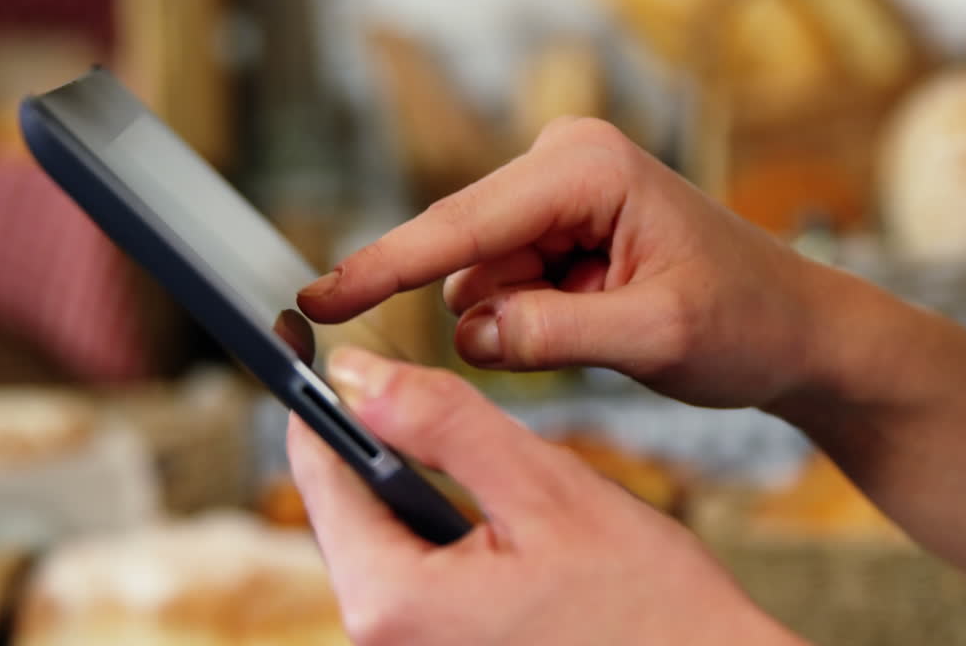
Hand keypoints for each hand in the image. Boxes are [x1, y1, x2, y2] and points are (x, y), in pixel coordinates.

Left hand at [288, 346, 804, 645]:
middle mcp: (385, 642)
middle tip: (440, 400)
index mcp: (392, 602)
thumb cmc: (646, 602)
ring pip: (387, 536)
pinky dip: (446, 528)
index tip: (321, 348)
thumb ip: (442, 424)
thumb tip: (355, 373)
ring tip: (499, 474)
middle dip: (388, 444)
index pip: (320, 474)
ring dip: (424, 486)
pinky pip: (418, 574)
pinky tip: (506, 525)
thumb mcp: (544, 490)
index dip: (319, 399)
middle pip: (348, 508)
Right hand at [298, 118, 858, 408]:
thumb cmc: (746, 320)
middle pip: (463, 250)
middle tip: (572, 338)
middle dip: (491, 311)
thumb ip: (553, 333)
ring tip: (605, 328)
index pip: (464, 224)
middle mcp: (563, 166)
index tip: (317, 297)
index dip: (385, 266)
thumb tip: (465, 331)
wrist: (795, 328)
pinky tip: (594, 323)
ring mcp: (557, 197)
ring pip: (479, 280)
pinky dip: (529, 321)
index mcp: (587, 168)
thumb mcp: (655, 337)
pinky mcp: (558, 232)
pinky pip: (502, 289)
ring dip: (518, 322)